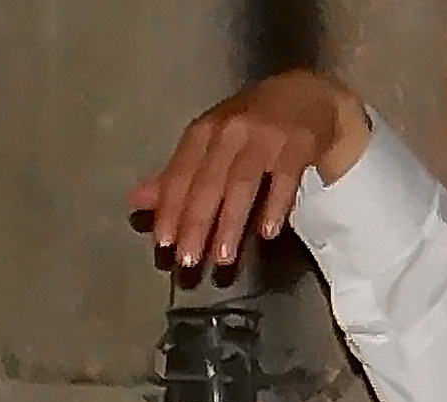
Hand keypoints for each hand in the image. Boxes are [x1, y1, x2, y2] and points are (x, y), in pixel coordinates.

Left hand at [130, 72, 372, 278]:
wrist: (309, 95)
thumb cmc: (254, 124)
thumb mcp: (212, 142)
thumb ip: (179, 174)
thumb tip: (138, 200)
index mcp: (205, 131)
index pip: (181, 174)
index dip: (171, 209)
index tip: (163, 243)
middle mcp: (231, 130)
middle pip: (208, 182)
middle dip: (195, 222)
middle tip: (188, 261)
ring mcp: (265, 136)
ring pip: (242, 182)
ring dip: (230, 221)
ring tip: (222, 258)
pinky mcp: (299, 142)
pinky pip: (285, 178)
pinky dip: (275, 205)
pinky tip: (267, 233)